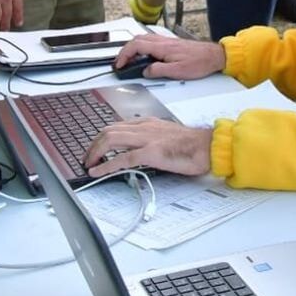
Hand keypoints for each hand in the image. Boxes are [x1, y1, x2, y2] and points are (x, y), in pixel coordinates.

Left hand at [84, 117, 211, 177]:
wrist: (209, 146)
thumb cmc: (193, 144)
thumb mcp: (167, 135)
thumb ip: (152, 138)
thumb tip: (141, 149)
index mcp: (148, 123)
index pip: (117, 125)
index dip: (101, 137)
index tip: (95, 148)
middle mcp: (144, 127)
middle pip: (108, 130)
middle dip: (92, 145)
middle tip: (86, 158)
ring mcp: (147, 139)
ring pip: (111, 139)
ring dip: (95, 152)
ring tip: (88, 164)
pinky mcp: (151, 153)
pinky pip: (122, 158)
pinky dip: (106, 165)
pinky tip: (98, 172)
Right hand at [114, 33, 225, 79]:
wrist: (214, 56)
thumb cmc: (200, 62)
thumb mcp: (178, 72)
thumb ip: (159, 71)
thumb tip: (146, 71)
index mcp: (162, 47)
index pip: (136, 46)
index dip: (124, 55)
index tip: (119, 64)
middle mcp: (163, 41)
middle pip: (137, 40)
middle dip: (125, 51)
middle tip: (121, 63)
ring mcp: (167, 41)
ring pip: (143, 39)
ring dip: (133, 48)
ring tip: (130, 61)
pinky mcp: (171, 44)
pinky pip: (151, 42)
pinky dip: (142, 47)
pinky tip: (144, 56)